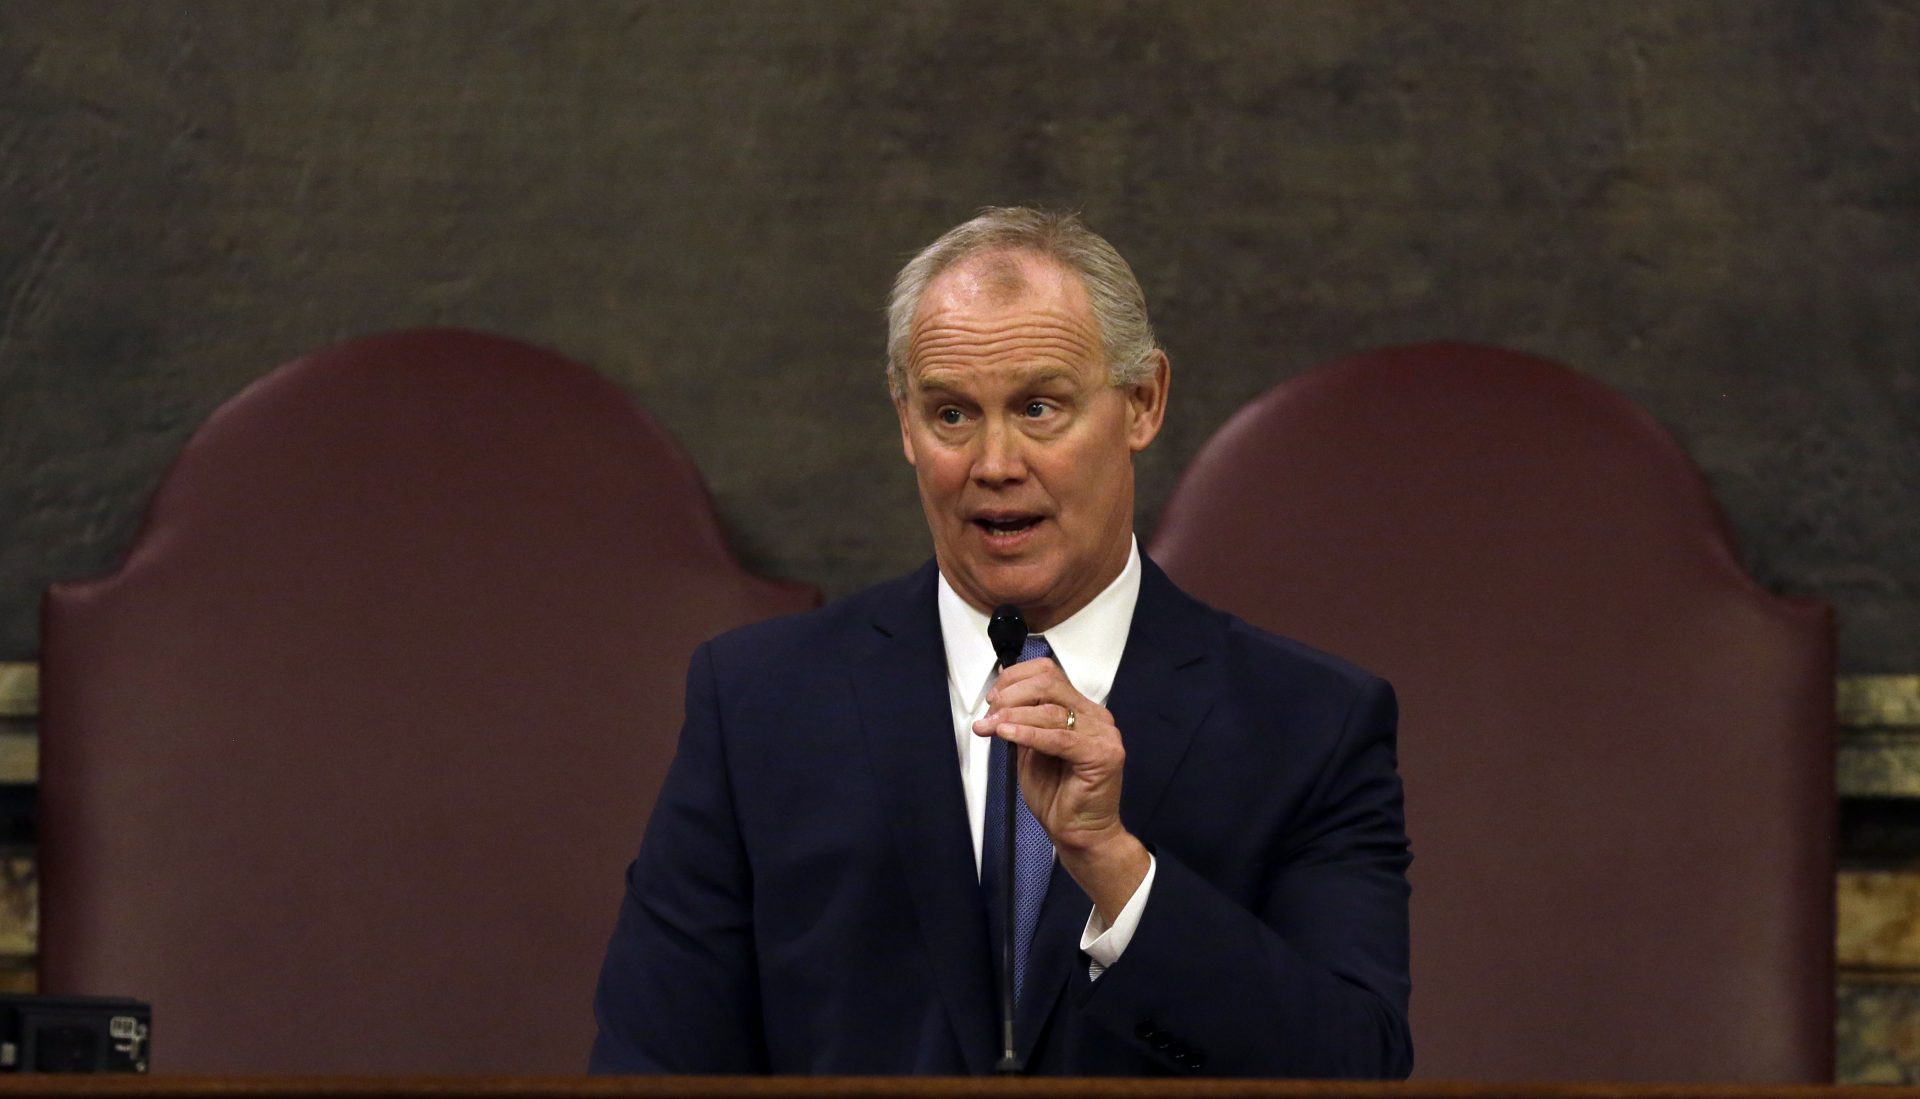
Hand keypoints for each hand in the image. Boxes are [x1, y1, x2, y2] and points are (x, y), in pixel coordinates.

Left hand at [972, 657, 1148, 921]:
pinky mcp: (1102, 754)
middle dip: (1011, 695)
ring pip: (1050, 710)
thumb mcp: (1032, 750)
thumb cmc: (1057, 796)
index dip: (1015, 679)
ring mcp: (1103, 734)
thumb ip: (1023, 722)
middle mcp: (1096, 716)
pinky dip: (1029, 733)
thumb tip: (999, 699)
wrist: (1080, 834)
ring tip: (989, 727)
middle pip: (1049, 684)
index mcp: (1081, 710)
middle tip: (989, 714)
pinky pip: (1059, 738)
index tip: (992, 698)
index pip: (1048, 673)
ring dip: (1012, 716)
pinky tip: (1006, 735)